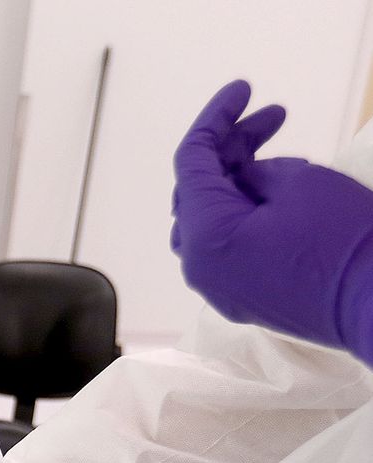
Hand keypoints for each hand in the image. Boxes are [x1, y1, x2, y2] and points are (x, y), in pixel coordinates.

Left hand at [172, 79, 372, 364]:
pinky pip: (228, 247)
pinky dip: (245, 214)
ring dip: (239, 181)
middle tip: (274, 117)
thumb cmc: (345, 241)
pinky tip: (279, 194)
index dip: (216, 118)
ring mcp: (219, 287)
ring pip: (212, 220)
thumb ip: (255, 170)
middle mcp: (200, 267)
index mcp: (205, 235)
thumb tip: (241, 176)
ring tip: (283, 155)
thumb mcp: (300, 184)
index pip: (191, 162)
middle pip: (198, 191)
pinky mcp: (242, 298)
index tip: (243, 88)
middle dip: (230, 148)